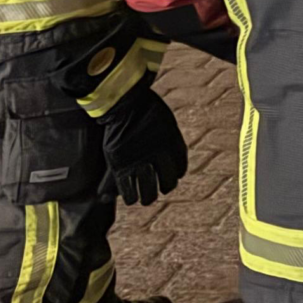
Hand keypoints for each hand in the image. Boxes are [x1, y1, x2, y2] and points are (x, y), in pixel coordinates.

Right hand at [102, 86, 188, 206]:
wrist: (126, 103)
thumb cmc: (145, 108)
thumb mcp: (165, 121)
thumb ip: (169, 138)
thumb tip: (170, 150)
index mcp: (174, 144)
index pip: (180, 166)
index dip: (177, 173)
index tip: (174, 176)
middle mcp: (160, 155)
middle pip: (167, 181)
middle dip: (165, 187)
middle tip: (162, 190)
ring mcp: (141, 161)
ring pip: (148, 189)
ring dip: (148, 197)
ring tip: (146, 199)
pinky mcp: (122, 166)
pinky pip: (128, 188)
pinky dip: (129, 196)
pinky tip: (130, 199)